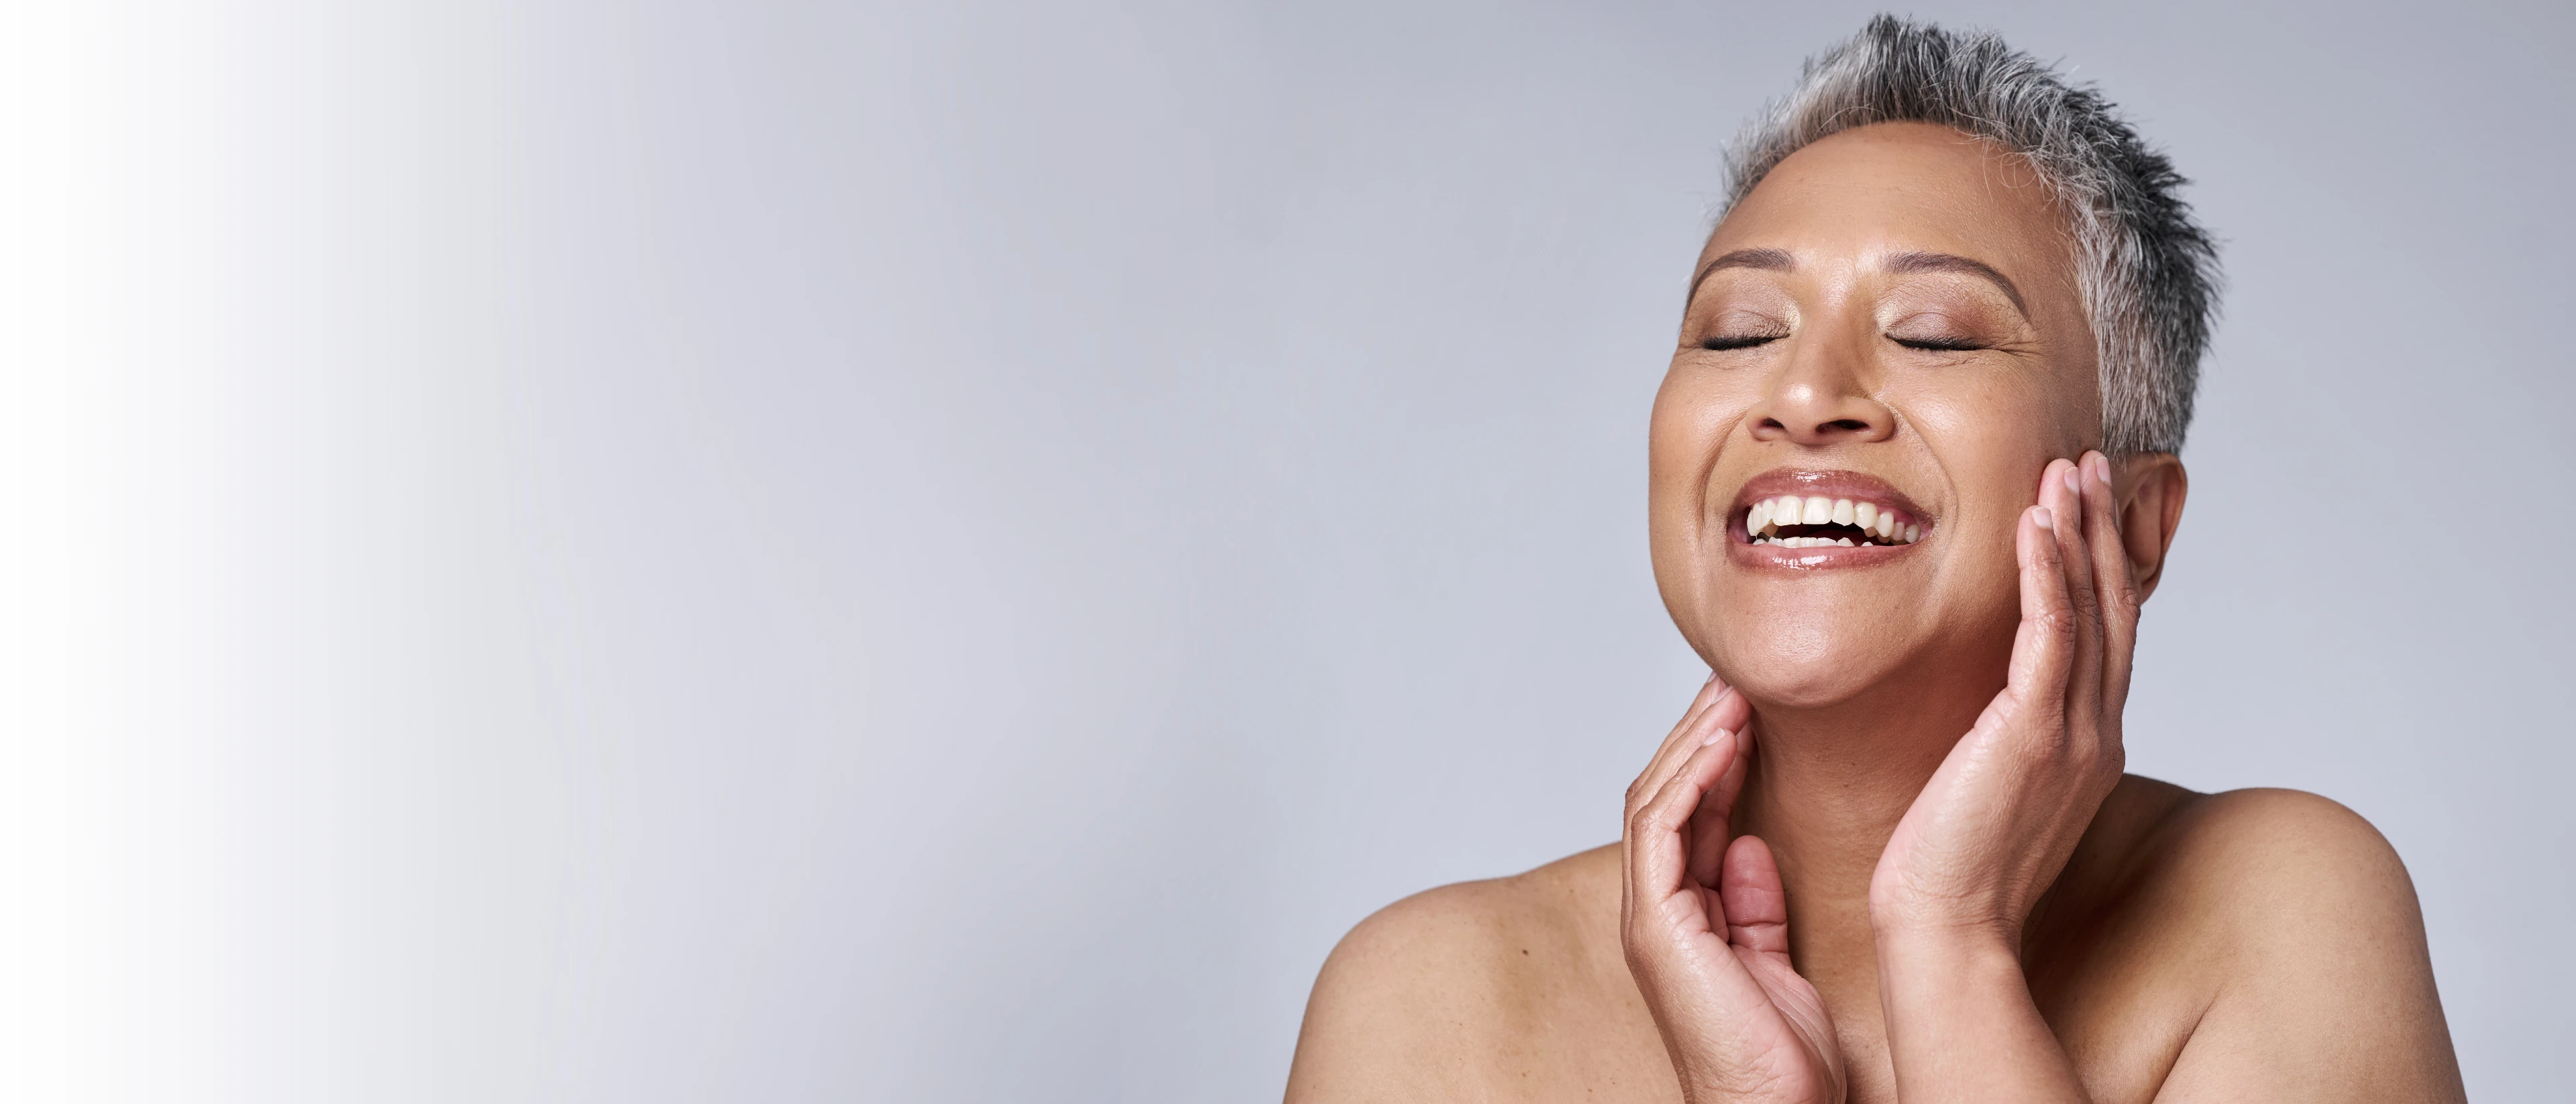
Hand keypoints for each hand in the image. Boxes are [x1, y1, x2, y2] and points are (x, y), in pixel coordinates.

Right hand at [1623, 674, 1846, 1103]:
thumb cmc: (1780, 1064)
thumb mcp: (1776, 963)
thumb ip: (1755, 903)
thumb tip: (1749, 842)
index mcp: (1681, 916)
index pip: (1686, 814)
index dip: (1713, 757)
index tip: (1747, 709)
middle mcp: (1655, 910)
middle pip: (1661, 796)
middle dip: (1696, 735)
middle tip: (1732, 680)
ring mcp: (1650, 918)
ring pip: (1653, 803)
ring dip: (1692, 743)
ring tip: (1730, 695)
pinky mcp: (1657, 927)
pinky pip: (1661, 833)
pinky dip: (1689, 782)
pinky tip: (1722, 744)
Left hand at [1869, 453, 2133, 941]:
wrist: (1945, 927)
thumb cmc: (1950, 866)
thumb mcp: (1991, 786)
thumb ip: (2003, 738)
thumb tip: (1986, 708)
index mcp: (2087, 744)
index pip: (2104, 635)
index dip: (2099, 564)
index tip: (2083, 504)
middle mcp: (2095, 733)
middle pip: (2111, 608)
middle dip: (2100, 530)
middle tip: (2087, 464)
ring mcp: (2073, 733)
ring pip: (2089, 610)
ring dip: (2078, 532)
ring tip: (2066, 469)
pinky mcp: (2033, 734)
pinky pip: (2049, 635)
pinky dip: (2047, 574)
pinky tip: (2035, 524)